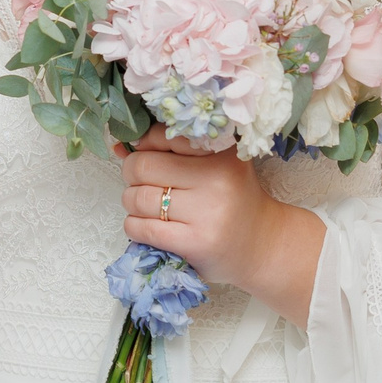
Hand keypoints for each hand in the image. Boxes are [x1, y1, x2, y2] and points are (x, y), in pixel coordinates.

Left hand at [118, 132, 324, 327]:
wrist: (263, 246)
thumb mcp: (214, 165)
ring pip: (138, 198)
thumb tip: (118, 145)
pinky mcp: (196, 243)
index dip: (144, 146)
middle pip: (143, 167)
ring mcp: (207, 213)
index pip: (163, 136)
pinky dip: (134, 226)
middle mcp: (216, 179)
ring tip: (146, 206)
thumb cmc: (231, 200)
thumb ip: (171, 151)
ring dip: (131, 202)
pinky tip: (146, 225)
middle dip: (132, 174)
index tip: (146, 155)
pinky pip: (143, 228)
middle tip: (142, 183)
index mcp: (221, 153)